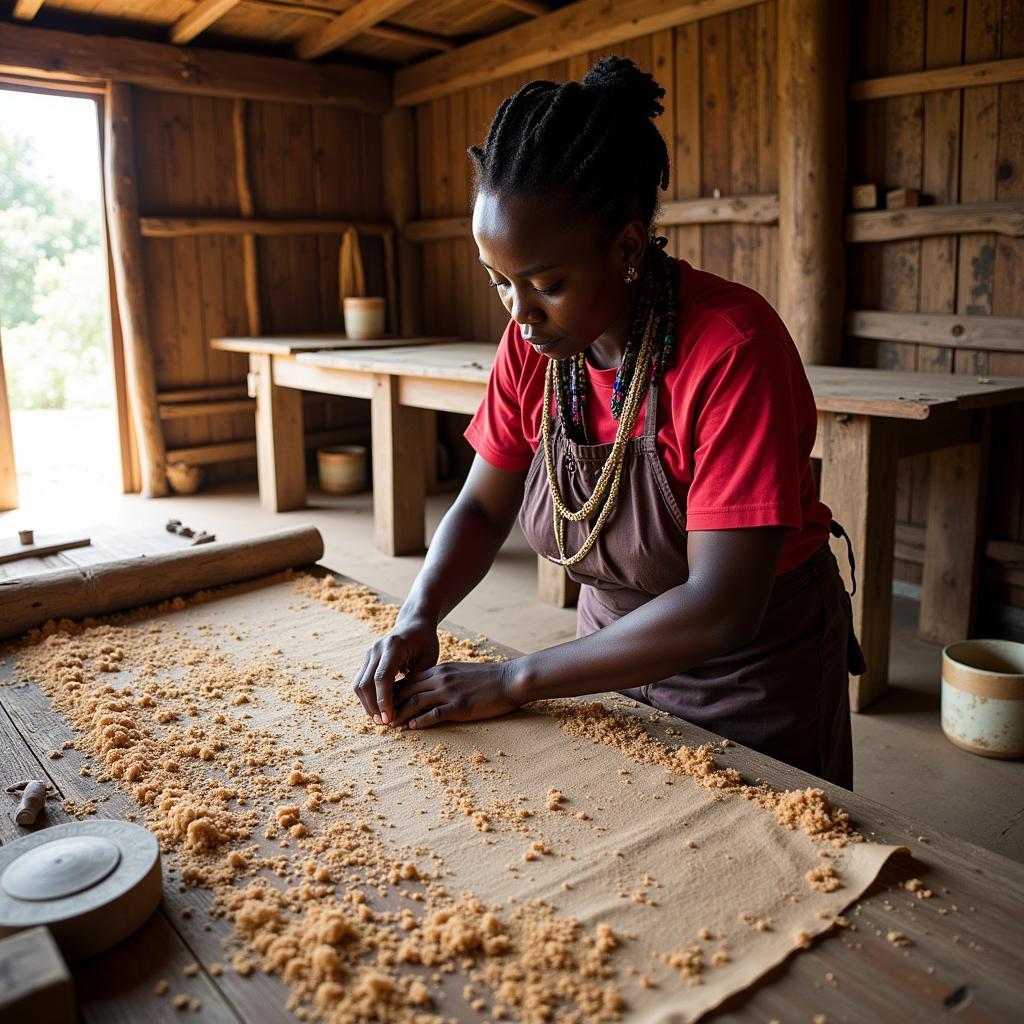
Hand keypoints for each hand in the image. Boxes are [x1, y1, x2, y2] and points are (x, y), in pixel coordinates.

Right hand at [354, 617, 439, 724]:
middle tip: (384, 723)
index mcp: (393, 646)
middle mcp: (376, 649)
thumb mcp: (428, 660)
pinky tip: (378, 709)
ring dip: (368, 704)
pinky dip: (368, 697)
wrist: (414, 623)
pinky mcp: (367, 660)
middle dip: (373, 706)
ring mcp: (369, 654)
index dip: (384, 700)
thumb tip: (408, 709)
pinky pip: (362, 682)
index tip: (389, 719)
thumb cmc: (425, 642)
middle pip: (366, 683)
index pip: (382, 677)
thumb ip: (417, 681)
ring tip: (381, 719)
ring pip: (359, 684)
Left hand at [390, 660, 522, 728]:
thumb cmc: (488, 678)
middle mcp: (441, 678)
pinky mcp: (460, 706)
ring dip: (400, 715)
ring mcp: (450, 692)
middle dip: (391, 704)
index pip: (409, 679)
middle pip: (407, 690)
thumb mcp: (461, 672)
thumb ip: (444, 678)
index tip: (384, 703)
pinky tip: (412, 727)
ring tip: (390, 726)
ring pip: (416, 702)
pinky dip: (421, 721)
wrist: (510, 679)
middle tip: (380, 717)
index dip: (394, 692)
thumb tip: (429, 688)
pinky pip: (435, 714)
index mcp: (440, 669)